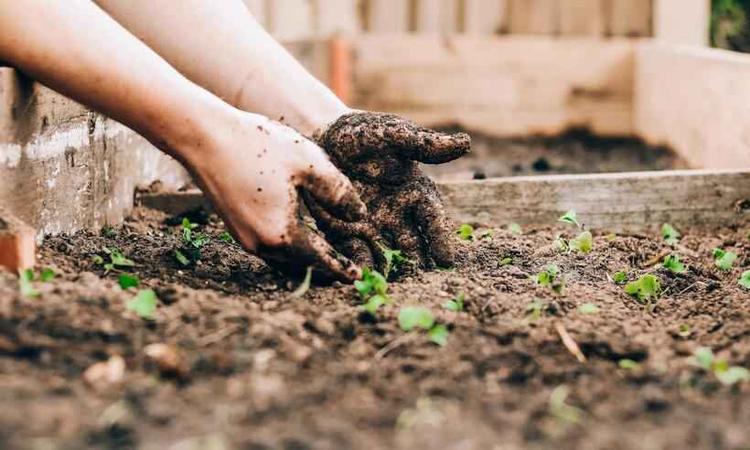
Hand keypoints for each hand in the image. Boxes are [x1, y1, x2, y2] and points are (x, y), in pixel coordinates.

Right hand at [182, 111, 365, 281]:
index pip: (321, 259)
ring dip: (306, 258)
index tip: (358, 278)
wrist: (204, 137)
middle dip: (324, 268)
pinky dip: (289, 246)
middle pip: (301, 265)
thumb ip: (338, 192)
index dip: (341, 268)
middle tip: (347, 270)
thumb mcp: (309, 163)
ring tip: (328, 255)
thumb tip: (359, 215)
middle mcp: (261, 245)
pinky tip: (300, 235)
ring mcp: (245, 238)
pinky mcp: (236, 227)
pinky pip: (270, 246)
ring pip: (284, 258)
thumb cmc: (258, 145)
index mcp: (283, 234)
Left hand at [309, 111, 469, 270]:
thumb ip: (424, 144)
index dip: (440, 238)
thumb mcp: (393, 135)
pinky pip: (356, 253)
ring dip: (392, 271)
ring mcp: (373, 227)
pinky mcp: (346, 233)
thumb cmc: (363, 134)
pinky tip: (362, 277)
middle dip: (419, 265)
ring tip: (395, 287)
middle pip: (413, 245)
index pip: (432, 219)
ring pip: (387, 255)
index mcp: (415, 193)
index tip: (447, 259)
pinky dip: (360, 266)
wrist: (322, 137)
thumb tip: (465, 143)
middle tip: (423, 284)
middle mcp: (398, 215)